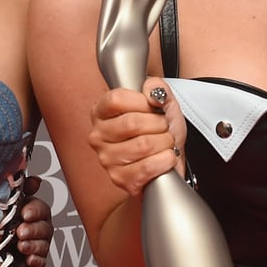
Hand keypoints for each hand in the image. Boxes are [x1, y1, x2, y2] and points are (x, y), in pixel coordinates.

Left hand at [18, 175, 52, 266]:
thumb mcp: (2, 202)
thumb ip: (18, 189)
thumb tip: (35, 180)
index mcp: (30, 211)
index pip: (40, 208)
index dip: (35, 210)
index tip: (25, 213)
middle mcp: (35, 227)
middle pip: (44, 227)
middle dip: (33, 230)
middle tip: (21, 232)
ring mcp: (34, 245)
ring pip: (43, 245)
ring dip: (33, 245)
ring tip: (21, 246)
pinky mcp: (32, 261)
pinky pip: (40, 262)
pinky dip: (36, 261)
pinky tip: (29, 259)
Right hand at [87, 78, 184, 198]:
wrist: (168, 162)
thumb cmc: (159, 133)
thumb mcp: (162, 103)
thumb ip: (157, 88)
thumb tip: (152, 92)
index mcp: (101, 112)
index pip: (116, 100)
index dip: (142, 102)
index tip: (153, 107)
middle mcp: (98, 136)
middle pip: (132, 123)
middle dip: (159, 125)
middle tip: (163, 128)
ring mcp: (106, 159)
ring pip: (143, 145)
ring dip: (165, 143)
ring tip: (165, 144)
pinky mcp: (120, 179)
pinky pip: (147, 167)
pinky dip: (165, 161)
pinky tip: (165, 158)